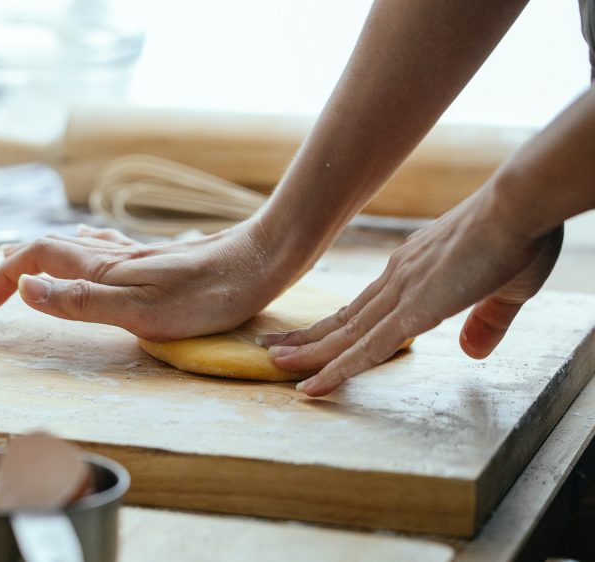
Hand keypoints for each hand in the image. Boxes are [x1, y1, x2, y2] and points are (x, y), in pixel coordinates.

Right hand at [0, 222, 305, 340]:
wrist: (263, 260)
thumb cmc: (208, 295)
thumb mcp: (141, 311)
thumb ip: (81, 301)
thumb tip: (25, 287)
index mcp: (103, 268)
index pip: (35, 259)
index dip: (4, 278)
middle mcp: (113, 255)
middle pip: (47, 248)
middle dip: (14, 267)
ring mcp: (135, 254)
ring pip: (73, 246)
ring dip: (41, 256)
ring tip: (25, 268)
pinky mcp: (158, 257)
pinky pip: (102, 247)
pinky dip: (78, 250)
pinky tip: (89, 250)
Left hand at [261, 187, 562, 396]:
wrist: (520, 205)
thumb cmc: (519, 236)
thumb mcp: (504, 289)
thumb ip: (485, 320)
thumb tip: (472, 351)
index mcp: (412, 271)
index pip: (365, 307)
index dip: (336, 325)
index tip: (311, 335)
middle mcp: (396, 280)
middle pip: (344, 319)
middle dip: (307, 337)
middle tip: (271, 349)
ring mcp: (400, 294)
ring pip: (344, 335)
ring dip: (309, 353)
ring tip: (274, 364)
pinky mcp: (413, 310)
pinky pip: (366, 350)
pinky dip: (336, 370)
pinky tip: (312, 386)